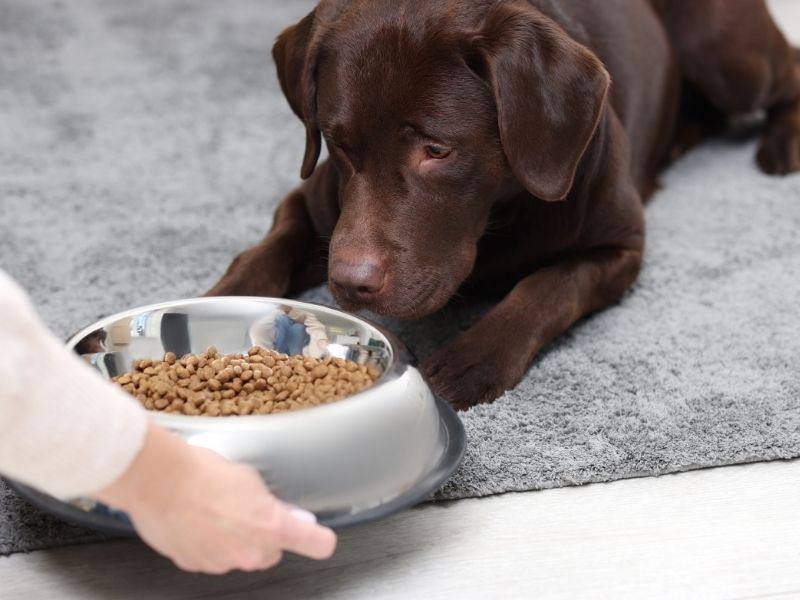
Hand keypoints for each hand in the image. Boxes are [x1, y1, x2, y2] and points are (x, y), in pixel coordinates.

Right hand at [97, 422, 336, 573]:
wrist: (158, 481)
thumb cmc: (201, 472)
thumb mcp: (250, 479)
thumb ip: (270, 502)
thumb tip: (278, 510)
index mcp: (272, 527)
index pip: (317, 545)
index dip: (318, 538)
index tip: (318, 534)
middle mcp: (250, 552)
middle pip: (272, 551)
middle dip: (265, 535)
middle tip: (250, 510)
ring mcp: (221, 562)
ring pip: (241, 555)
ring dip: (235, 539)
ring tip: (217, 510)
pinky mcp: (195, 564)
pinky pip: (212, 557)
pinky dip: (209, 543)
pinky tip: (198, 520)